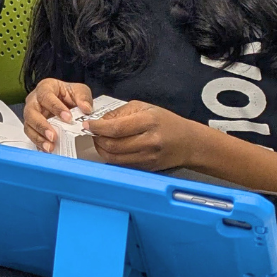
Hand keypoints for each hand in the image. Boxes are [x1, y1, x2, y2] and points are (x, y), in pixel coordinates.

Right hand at [23, 78, 93, 151]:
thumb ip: (83, 98)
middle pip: (31, 112)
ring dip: (38, 137)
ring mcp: (31, 114)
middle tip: (53, 136)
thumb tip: (86, 108)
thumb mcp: (79, 91)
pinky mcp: (32, 126)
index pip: (46, 96)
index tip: (68, 118)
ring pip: (29, 126)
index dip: (56, 107)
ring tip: (50, 147)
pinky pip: (31, 135)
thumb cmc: (69, 94)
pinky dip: (38, 143)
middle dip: (42, 126)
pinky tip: (47, 149)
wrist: (66, 101)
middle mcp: (34, 100)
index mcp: (45, 87)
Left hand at [85, 101, 205, 170]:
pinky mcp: (146, 168)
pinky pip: (122, 164)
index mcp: (148, 122)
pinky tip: (110, 148)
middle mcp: (149, 141)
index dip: (98, 127)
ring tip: (99, 140)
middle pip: (113, 145)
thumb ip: (121, 113)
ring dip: (101, 149)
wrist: (189, 143)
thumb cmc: (166, 122)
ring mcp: (148, 157)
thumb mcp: (145, 108)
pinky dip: (111, 157)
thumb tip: (99, 121)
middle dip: (97, 139)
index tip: (87, 125)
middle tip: (92, 132)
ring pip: (114, 158)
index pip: (116, 128)